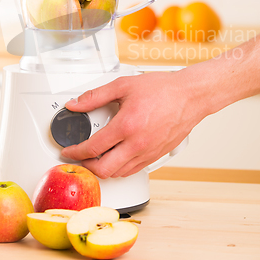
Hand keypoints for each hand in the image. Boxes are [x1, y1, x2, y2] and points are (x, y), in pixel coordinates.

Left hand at [61, 70, 203, 178]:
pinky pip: (133, 170)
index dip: (75, 152)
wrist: (190, 96)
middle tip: (79, 158)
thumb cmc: (163, 89)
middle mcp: (137, 144)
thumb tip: (75, 104)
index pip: (92, 148)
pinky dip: (120, 168)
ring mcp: (148, 153)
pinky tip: (116, 158)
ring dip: (103, 169)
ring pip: (119, 173)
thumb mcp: (123, 85)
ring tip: (95, 158)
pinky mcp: (156, 156)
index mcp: (126, 126)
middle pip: (104, 169)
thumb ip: (95, 96)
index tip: (68, 151)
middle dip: (86, 167)